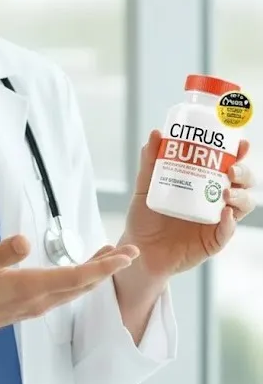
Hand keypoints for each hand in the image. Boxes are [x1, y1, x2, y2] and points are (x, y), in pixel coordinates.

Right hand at [0, 236, 138, 367]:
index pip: (76, 277)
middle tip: (130, 251)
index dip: (104, 267)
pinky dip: (80, 280)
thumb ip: (1, 254)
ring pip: (75, 290)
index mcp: (29, 288)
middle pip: (83, 285)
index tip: (125, 256)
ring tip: (110, 256)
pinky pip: (64, 293)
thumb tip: (24, 241)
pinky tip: (80, 272)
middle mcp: (38, 300)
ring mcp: (35, 306)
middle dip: (109, 269)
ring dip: (96, 274)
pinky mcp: (29, 307)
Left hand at [120, 130, 256, 279]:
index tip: (241, 144)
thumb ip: (150, 161)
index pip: (229, 165)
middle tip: (231, 170)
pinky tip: (224, 214)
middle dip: (244, 173)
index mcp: (205, 184)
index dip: (240, 154)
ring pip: (243, 206)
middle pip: (243, 184)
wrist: (138, 249)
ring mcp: (217, 221)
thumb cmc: (145, 218)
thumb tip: (156, 134)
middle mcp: (215, 201)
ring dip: (241, 197)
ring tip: (226, 193)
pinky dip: (230, 223)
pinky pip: (227, 232)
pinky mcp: (213, 241)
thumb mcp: (146, 187)